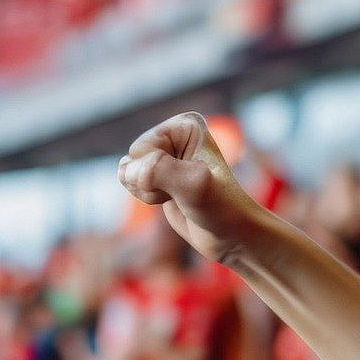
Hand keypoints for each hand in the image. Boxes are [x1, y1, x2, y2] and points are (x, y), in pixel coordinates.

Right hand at [117, 113, 265, 264]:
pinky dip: (147, 196)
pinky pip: (130, 183)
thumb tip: (128, 170)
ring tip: (178, 195)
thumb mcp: (194, 185)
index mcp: (185, 125)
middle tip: (183, 191)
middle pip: (132, 159)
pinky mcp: (157, 175)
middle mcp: (173, 135)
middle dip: (151, 183)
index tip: (190, 180)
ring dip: (148, 191)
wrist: (231, 235)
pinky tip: (170, 199)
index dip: (159, 173)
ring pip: (128, 172)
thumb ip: (159, 170)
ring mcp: (164, 155)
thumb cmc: (219, 207)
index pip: (143, 148)